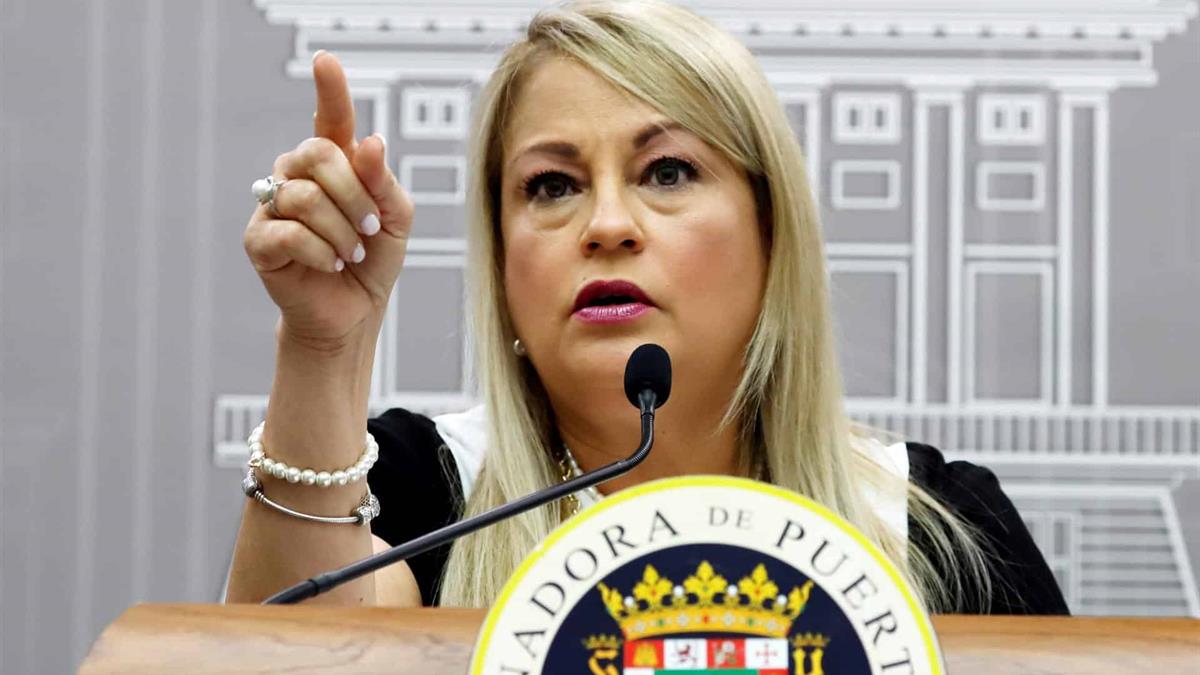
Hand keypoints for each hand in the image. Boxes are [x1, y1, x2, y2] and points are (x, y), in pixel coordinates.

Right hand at [243, 51, 412, 349]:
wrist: (353, 313)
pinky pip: (290, 232)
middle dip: (354, 194)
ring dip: (342, 232)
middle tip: (370, 230)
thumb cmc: (373, 261)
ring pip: (306, 197)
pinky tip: (329, 265)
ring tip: (351, 254)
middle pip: (316, 154)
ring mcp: (273, 206)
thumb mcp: (396, 220)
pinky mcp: (259, 240)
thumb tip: (368, 142)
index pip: (330, 120)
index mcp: (333, 165)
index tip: (327, 60)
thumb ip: (383, 182)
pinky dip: (322, 253)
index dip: (330, 90)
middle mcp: (297, 176)